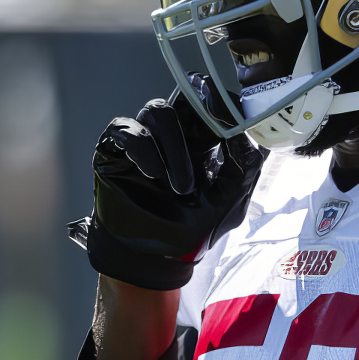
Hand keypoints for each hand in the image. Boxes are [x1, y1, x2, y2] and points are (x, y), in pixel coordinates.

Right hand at [76, 73, 262, 290]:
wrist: (152, 260)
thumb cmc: (189, 232)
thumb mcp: (230, 203)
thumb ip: (243, 168)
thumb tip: (244, 132)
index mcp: (200, 145)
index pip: (209, 109)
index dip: (221, 103)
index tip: (234, 108)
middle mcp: (171, 138)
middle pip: (182, 99)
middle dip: (198, 106)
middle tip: (211, 124)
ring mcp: (143, 141)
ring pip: (158, 111)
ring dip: (174, 147)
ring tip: (182, 187)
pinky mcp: (114, 150)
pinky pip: (127, 130)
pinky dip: (143, 148)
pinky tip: (153, 175)